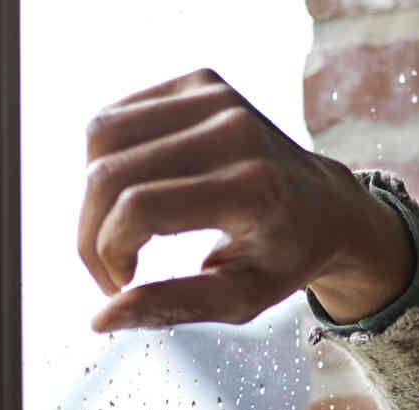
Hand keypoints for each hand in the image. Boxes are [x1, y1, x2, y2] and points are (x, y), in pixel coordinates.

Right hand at [78, 68, 415, 332]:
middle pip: (111, 173)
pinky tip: (133, 192)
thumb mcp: (239, 299)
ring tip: (118, 231)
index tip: (120, 285)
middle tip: (110, 269)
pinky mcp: (200, 82)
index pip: (140, 208)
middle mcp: (234, 131)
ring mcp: (216, 97)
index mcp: (252, 188)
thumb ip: (171, 307)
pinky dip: (107, 161)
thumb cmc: (283, 259)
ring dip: (92, 195)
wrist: (327, 205)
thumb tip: (100, 318)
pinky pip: (118, 116)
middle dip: (91, 231)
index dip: (109, 252)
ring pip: (102, 137)